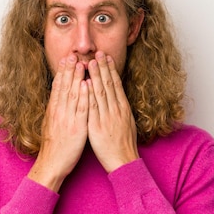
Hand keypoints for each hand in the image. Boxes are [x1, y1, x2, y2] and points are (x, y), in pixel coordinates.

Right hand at [28, 55, 88, 191]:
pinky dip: (84, 96)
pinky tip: (87, 85)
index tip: (66, 59)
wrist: (51, 164)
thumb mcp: (51, 125)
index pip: (58, 87)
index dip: (62, 72)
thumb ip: (56, 112)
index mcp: (53, 111)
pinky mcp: (77, 128)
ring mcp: (67, 119)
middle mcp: (59, 112)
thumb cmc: (54, 147)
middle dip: (69, 70)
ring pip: (73, 94)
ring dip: (77, 78)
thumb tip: (59, 99)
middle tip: (72, 54)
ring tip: (81, 63)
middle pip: (64, 87)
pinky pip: (81, 109)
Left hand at [87, 51, 138, 172]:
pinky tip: (86, 83)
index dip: (111, 70)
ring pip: (101, 92)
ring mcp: (107, 117)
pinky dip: (90, 94)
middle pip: (109, 84)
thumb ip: (120, 110)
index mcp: (123, 109)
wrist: (124, 162)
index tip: (106, 57)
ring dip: (96, 75)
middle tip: (98, 52)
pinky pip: (93, 107)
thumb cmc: (123, 145)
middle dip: (103, 67)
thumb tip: (118, 99)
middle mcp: (116, 110)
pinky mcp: (98, 126)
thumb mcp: (126, 123)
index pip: (116, 85)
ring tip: (91, 61)